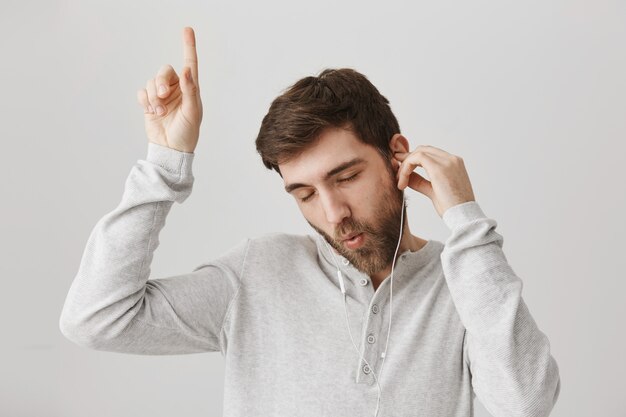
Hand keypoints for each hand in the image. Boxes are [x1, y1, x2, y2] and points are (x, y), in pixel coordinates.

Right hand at [136, 27, 202, 152]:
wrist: (171, 149)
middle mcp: (176, 89)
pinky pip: (142, 93)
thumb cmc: (187, 132)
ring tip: (159, 111)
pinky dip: (145, 101)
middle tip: (161, 95)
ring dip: (153, 96)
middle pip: (164, 72)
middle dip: (160, 82)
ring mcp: (161, 96)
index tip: (187, 30)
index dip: (188, 46)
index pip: (190, 64)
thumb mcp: (193, 112)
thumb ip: (190, 90)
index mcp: (190, 88)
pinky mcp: (149, 104)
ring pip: (151, 82)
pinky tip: (152, 112)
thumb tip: (187, 70)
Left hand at [393, 145, 475, 216]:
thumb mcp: (432, 191)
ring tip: (399, 180)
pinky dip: (406, 167)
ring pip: (419, 152)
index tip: (402, 167)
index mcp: (454, 164)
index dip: (414, 158)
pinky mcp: (439, 167)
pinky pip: (417, 158)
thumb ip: (420, 182)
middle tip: (397, 171)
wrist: (462, 216)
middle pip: (423, 149)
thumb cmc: (451, 208)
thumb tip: (407, 177)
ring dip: (405, 165)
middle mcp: (452, 159)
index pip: (430, 153)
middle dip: (407, 158)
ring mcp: (447, 161)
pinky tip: (402, 180)